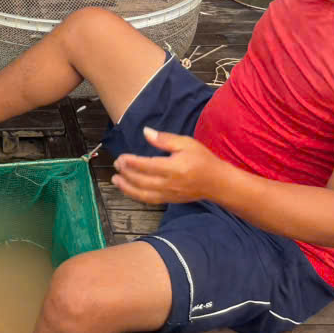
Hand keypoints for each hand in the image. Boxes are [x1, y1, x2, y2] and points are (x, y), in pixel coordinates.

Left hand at [111, 127, 226, 205]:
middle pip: (141, 181)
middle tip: (117, 164)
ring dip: (126, 188)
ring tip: (115, 179)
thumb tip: (145, 132)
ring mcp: (169, 195)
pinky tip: (128, 189)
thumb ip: (164, 139)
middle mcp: (170, 184)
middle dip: (126, 173)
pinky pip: (149, 200)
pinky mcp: (170, 201)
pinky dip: (136, 195)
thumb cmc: (202, 160)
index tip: (121, 157)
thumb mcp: (186, 143)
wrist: (218, 182)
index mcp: (174, 168)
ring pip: (143, 194)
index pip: (146, 166)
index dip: (131, 162)